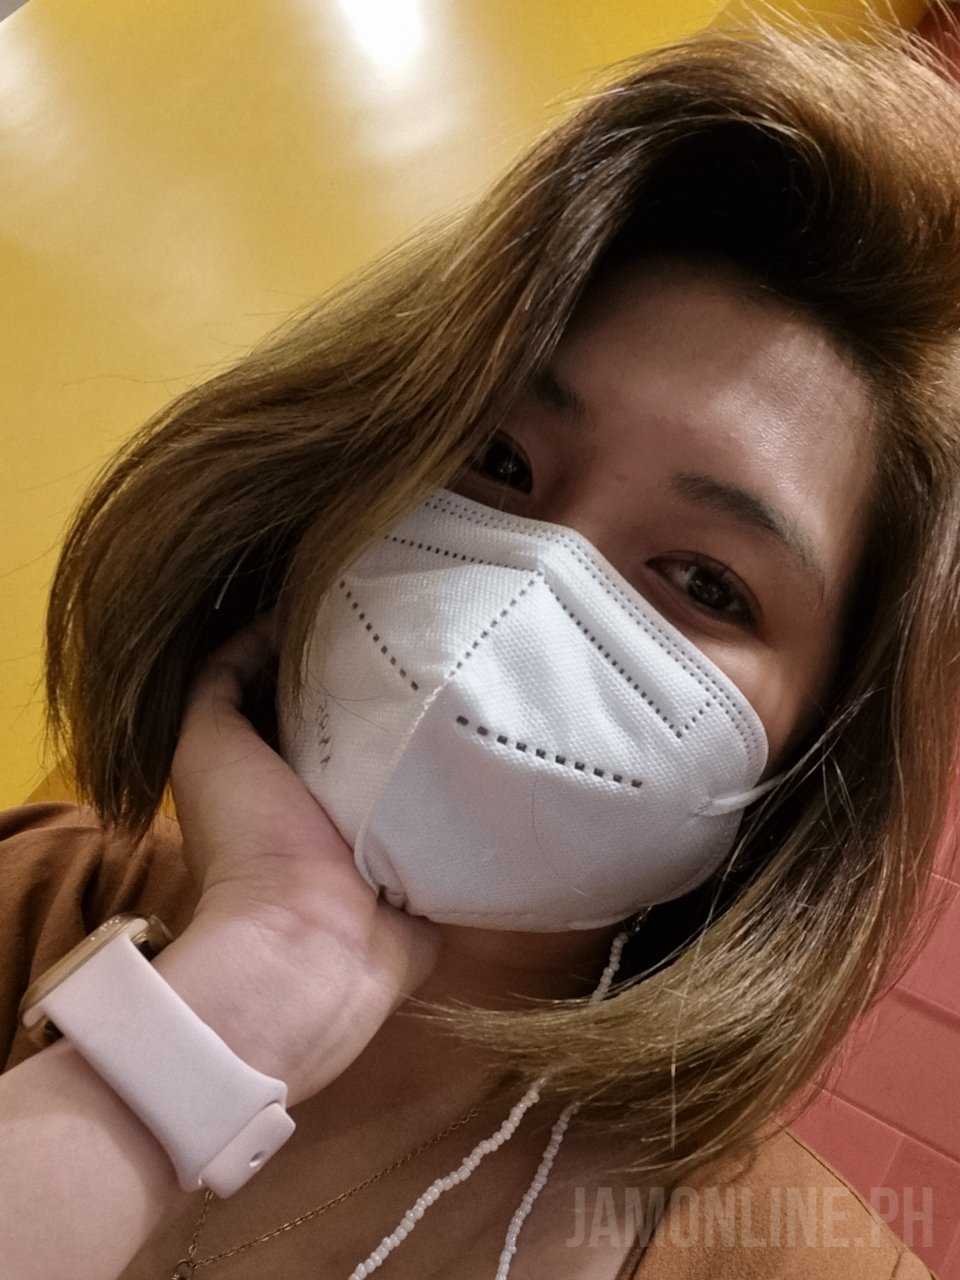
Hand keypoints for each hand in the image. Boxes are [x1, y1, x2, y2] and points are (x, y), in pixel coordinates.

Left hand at [162, 615, 438, 1103]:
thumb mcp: (208, 743)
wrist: (312, 941)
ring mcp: (390, 827)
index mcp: (283, 772)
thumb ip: (220, 686)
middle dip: (394, 679)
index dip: (332, 651)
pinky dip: (473, 764)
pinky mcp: (436, 855)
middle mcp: (336, 797)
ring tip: (477, 656)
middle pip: (368, 723)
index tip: (369, 602)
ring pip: (417, 755)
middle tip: (437, 621)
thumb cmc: (251, 838)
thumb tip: (263, 631)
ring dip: (438, 719)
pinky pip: (460, 799)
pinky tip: (497, 713)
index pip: (313, 696)